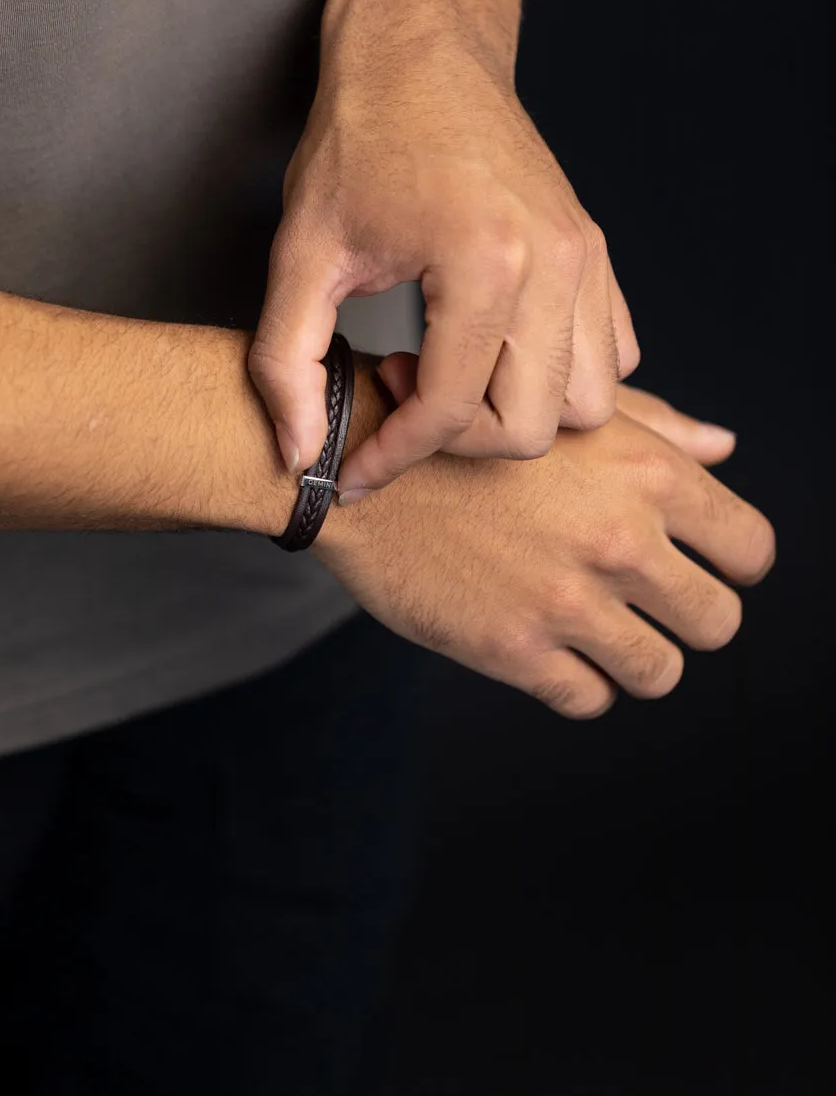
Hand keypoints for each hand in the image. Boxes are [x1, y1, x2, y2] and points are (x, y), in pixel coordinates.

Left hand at [250, 0, 638, 490]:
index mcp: (483, 262)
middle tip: (399, 383)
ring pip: (587, 406)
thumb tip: (300, 454)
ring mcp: (586, 260)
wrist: (422, 48)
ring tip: (444, 366)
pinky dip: (558, 379)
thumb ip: (286, 365)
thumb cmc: (361, 135)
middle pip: (533, 427)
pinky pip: (611, 358)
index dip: (393, 459)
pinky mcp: (595, 254)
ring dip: (514, 414)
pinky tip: (490, 349)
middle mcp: (554, 265)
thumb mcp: (301, 253)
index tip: (355, 471)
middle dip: (457, 439)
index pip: (451, 411)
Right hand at [316, 363, 772, 717]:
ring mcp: (566, 601)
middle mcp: (619, 539)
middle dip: (688, 618)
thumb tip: (726, 447)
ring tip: (595, 630)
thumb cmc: (464, 430)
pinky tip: (546, 646)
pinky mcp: (512, 650)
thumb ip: (656, 429)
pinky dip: (577, 681)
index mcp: (646, 472)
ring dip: (635, 657)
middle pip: (718, 622)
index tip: (701, 567)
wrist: (358, 464)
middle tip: (646, 605)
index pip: (751, 549)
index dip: (733, 564)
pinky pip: (588, 699)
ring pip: (659, 673)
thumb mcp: (565, 410)